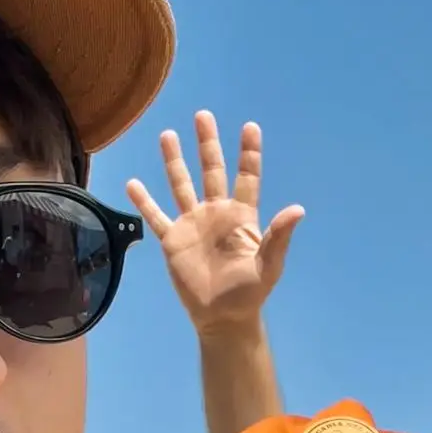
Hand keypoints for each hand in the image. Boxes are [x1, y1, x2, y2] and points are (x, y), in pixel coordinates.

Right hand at [126, 112, 304, 335]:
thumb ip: (279, 236)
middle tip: (203, 115)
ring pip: (181, 184)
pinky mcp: (173, 240)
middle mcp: (216, 213)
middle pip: (211, 170)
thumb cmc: (250, 293)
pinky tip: (133, 183)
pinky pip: (156, 215)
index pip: (247, 177)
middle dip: (207, 144)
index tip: (250, 127)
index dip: (249, 153)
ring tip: (167, 134)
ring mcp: (193, 224)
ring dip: (174, 161)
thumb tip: (298, 209)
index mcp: (242, 217)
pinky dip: (143, 200)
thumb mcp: (269, 265)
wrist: (223, 317)